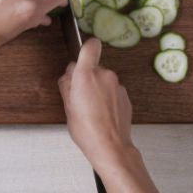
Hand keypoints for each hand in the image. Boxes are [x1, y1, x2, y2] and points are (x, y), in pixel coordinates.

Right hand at [58, 39, 134, 167]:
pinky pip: (112, 90)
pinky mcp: (125, 95)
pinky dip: (107, 97)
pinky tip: (102, 113)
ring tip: (92, 109)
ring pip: (103, 79)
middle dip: (87, 77)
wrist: (110, 146)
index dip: (86, 47)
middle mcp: (104, 74)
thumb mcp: (67, 106)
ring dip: (98, 88)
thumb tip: (69, 75)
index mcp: (86, 74)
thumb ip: (67, 84)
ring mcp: (117, 84)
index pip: (90, 46)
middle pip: (94, 66)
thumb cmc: (87, 129)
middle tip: (80, 96)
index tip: (82, 54)